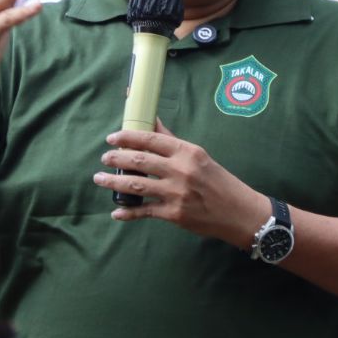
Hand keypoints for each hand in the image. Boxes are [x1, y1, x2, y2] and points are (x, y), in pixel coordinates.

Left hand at [97, 121, 266, 244]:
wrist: (238, 212)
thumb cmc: (219, 181)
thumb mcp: (199, 156)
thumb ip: (174, 142)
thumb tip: (154, 123)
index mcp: (187, 152)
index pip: (151, 139)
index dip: (128, 137)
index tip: (112, 138)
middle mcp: (180, 170)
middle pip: (139, 161)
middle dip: (116, 159)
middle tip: (104, 158)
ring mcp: (176, 193)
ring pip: (137, 186)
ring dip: (114, 182)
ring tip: (99, 179)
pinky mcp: (174, 214)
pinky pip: (145, 211)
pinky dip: (128, 212)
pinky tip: (116, 212)